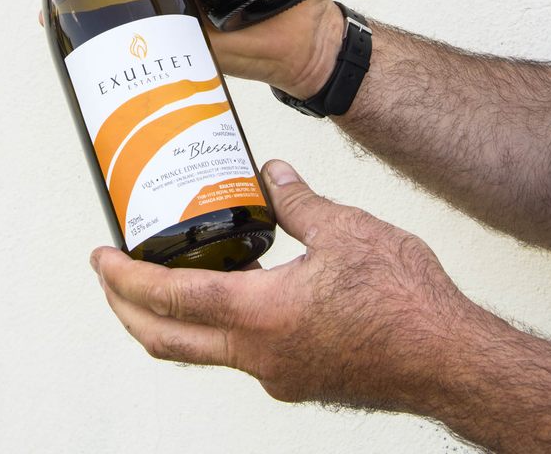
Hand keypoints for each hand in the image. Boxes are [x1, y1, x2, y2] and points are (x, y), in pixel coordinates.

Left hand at [90, 159, 472, 412]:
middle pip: (168, 340)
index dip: (124, 280)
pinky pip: (240, 354)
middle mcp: (258, 355)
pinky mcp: (300, 378)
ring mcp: (278, 374)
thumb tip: (272, 172)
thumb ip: (296, 200)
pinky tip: (234, 290)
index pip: (169, 298)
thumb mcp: (343, 229)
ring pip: (202, 351)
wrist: (450, 358)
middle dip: (127, 309)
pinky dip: (215, 325)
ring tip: (163, 277)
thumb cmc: (403, 301)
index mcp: (259, 315)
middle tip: (110, 278)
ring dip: (170, 319)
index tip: (100, 261)